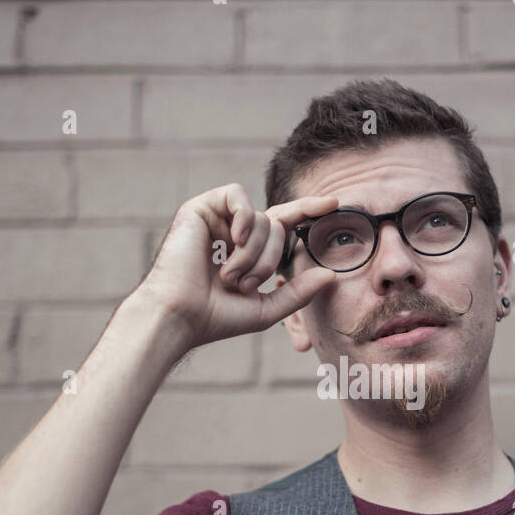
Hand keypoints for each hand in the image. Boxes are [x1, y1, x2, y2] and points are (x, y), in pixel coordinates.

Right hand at [130, 183, 340, 350]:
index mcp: (247, 251)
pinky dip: (243, 219)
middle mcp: (233, 232)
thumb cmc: (216, 317)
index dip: (308, 211)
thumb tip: (331, 274)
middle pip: (276, 227)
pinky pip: (237, 196)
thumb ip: (298, 292)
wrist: (179, 316)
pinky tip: (234, 240)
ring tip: (229, 276)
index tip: (335, 203)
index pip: (283, 224)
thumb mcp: (266, 308)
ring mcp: (217, 219)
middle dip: (269, 259)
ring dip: (252, 253)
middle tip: (245, 285)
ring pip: (260, 218)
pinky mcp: (200, 208)